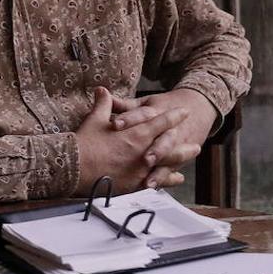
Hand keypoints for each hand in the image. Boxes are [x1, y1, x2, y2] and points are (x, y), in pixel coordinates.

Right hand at [74, 87, 189, 194]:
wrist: (75, 169)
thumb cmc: (85, 144)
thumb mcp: (95, 120)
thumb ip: (104, 104)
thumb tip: (102, 90)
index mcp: (136, 133)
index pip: (160, 122)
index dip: (173, 117)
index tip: (184, 112)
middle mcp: (143, 151)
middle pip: (170, 144)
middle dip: (183, 141)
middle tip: (196, 141)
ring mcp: (141, 168)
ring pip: (167, 163)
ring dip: (181, 158)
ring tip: (191, 156)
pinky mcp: (135, 183)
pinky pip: (157, 180)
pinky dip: (169, 179)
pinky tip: (177, 178)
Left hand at [110, 88, 217, 186]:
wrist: (195, 108)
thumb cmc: (163, 107)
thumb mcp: (144, 103)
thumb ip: (123, 104)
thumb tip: (101, 93)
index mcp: (155, 111)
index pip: (142, 114)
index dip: (129, 119)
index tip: (115, 125)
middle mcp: (167, 129)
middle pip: (162, 139)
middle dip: (156, 150)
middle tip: (145, 159)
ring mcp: (174, 144)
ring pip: (169, 158)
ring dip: (160, 171)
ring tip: (148, 182)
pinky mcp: (177, 158)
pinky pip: (170, 170)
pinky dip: (162, 179)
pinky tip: (152, 187)